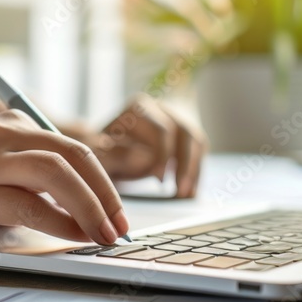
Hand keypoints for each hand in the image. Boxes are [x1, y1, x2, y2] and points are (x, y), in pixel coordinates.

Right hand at [0, 110, 128, 243]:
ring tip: (103, 234)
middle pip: (73, 156)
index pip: (75, 149)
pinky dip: (59, 222)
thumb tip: (87, 205)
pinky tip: (72, 236)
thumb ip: (32, 169)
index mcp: (16, 124)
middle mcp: (4, 135)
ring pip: (56, 174)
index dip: (104, 183)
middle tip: (119, 226)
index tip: (117, 213)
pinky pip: (28, 204)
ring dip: (89, 206)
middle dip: (106, 194)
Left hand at [65, 95, 206, 197]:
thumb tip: (138, 155)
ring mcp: (176, 116)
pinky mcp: (186, 132)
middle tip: (180, 191)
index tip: (160, 179)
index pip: (161, 129)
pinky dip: (196, 171)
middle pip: (184, 132)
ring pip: (196, 140)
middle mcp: (161, 107)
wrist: (110, 145)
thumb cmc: (105, 151)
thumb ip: (114, 154)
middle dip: (184, 164)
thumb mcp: (103, 153)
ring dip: (193, 169)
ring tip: (186, 195)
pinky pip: (199, 149)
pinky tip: (190, 191)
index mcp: (138, 107)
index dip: (164, 155)